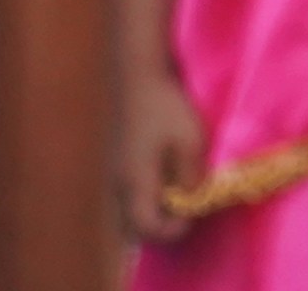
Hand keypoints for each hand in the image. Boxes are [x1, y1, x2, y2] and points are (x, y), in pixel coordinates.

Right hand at [116, 71, 208, 247]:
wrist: (136, 76)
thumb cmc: (165, 107)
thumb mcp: (189, 142)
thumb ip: (190, 178)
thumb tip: (192, 204)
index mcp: (135, 182)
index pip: (147, 227)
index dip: (172, 231)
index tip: (194, 218)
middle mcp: (118, 184)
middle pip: (131, 227)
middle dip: (158, 229)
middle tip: (184, 215)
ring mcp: (113, 173)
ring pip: (125, 212)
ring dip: (149, 216)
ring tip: (176, 201)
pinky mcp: (115, 162)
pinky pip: (125, 197)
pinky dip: (143, 201)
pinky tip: (163, 184)